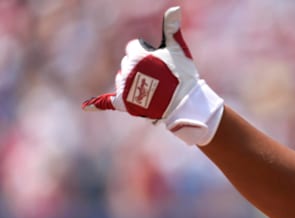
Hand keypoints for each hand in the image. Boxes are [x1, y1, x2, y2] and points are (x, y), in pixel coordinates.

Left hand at [82, 6, 223, 145]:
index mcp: (137, 56)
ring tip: (152, 90)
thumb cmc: (183, 75)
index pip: (133, 48)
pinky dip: (97, 104)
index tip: (160, 63)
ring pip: (122, 79)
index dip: (147, 54)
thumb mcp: (178, 49)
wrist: (184, 104)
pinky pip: (107, 102)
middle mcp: (127, 70)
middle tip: (159, 78)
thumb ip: (171, 28)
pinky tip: (86, 107)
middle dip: (140, 68)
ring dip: (133, 82)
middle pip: (127, 64)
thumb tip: (175, 8)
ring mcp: (124, 87)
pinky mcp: (124, 103)